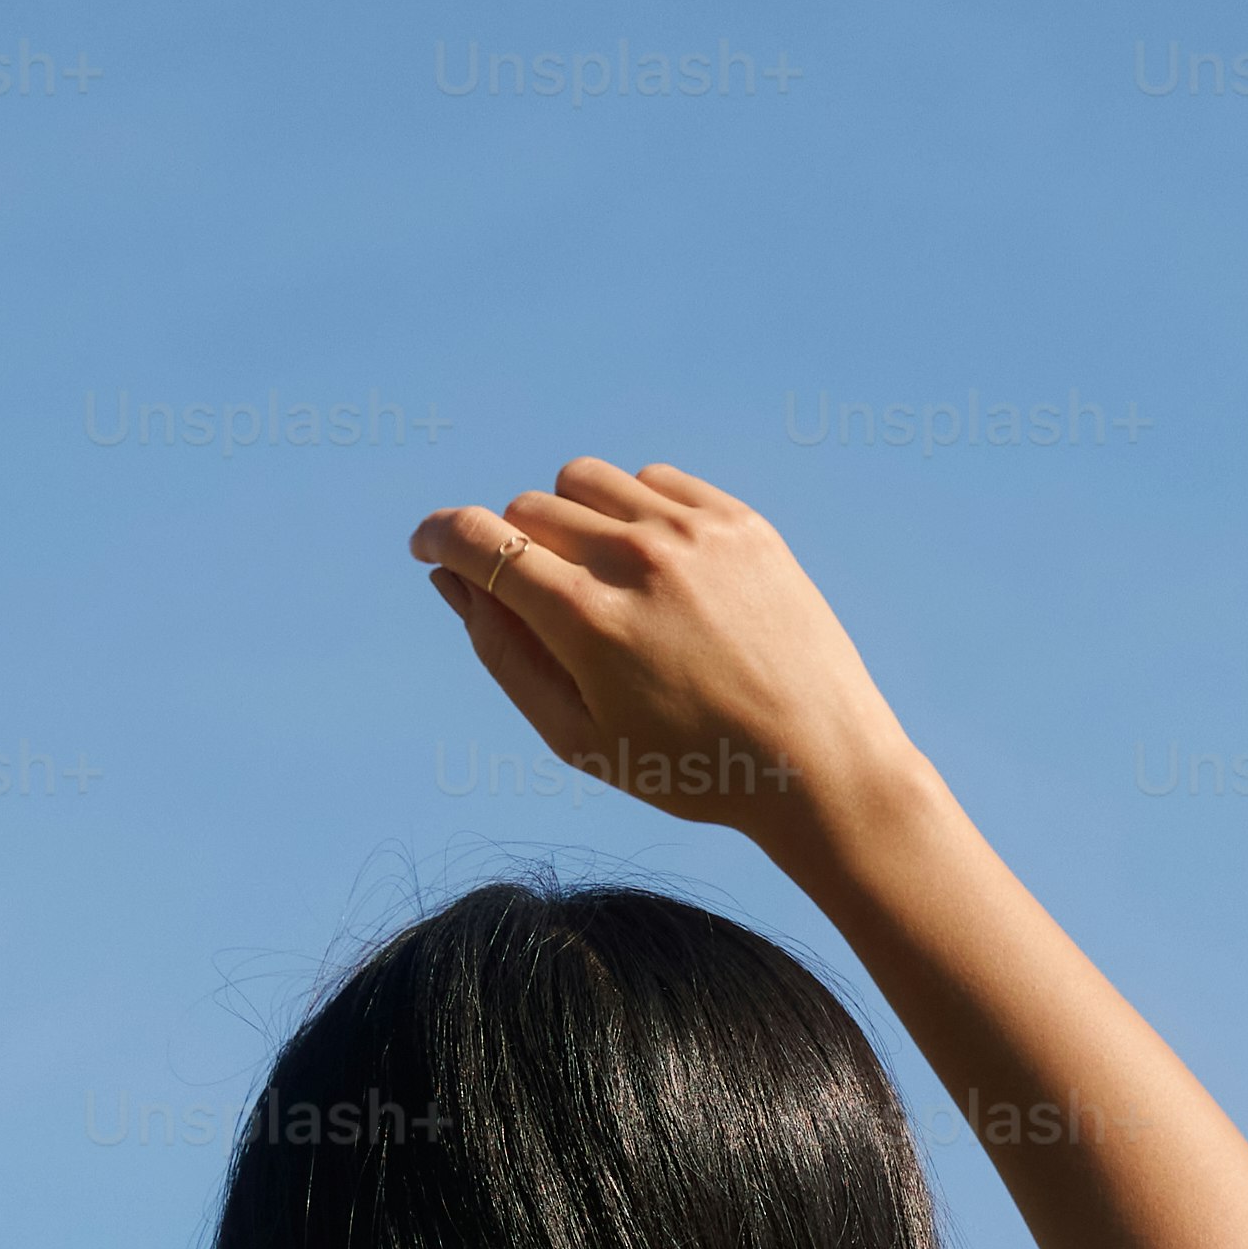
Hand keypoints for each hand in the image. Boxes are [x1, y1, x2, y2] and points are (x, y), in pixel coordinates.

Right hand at [414, 465, 924, 855]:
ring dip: (571, 518)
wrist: (819, 763)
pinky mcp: (740, 521)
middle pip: (529, 509)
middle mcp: (637, 560)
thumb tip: (452, 580)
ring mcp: (694, 533)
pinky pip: (652, 480)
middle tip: (548, 607)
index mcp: (588, 620)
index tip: (428, 546)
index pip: (481, 539)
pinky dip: (635, 512)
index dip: (439, 536)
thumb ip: (503, 653)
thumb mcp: (580, 737)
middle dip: (516, 549)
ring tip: (600, 580)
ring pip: (584, 480)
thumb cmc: (690, 768)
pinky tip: (656, 568)